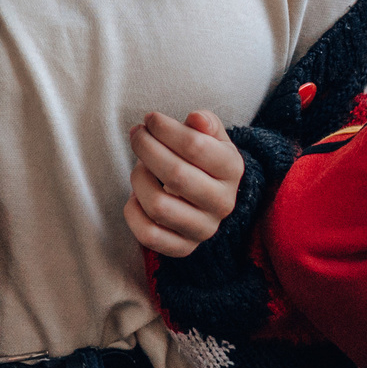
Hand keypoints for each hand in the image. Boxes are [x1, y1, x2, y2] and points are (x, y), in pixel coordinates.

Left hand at [123, 111, 244, 258]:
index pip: (195, 145)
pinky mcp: (183, 248)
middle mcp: (222, 203)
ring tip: (139, 165)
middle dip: (147, 148)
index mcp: (232, 170)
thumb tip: (195, 119)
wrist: (211, 201)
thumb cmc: (205, 161)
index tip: (150, 119)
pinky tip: (135, 195)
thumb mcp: (213, 137)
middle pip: (175, 175)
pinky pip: (148, 235)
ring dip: (139, 179)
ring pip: (158, 206)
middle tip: (137, 135)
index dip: (165, 128)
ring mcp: (203, 229)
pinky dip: (133, 212)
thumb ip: (205, 123)